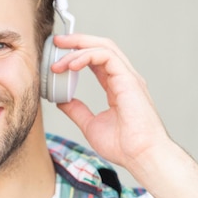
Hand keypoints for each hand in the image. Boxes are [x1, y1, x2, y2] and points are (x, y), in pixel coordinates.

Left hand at [52, 34, 170, 169]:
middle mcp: (124, 78)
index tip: (58, 54)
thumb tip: (62, 101)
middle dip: (78, 41)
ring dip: (78, 48)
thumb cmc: (124, 146)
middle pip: (101, 47)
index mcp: (117, 87)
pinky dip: (86, 56)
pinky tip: (72, 65)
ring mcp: (128, 77)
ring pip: (104, 47)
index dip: (78, 52)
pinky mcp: (129, 80)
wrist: (141, 156)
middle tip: (57, 41)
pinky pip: (106, 56)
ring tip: (59, 59)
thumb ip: (78, 110)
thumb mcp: (91, 125)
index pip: (97, 60)